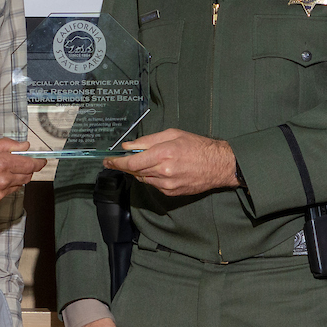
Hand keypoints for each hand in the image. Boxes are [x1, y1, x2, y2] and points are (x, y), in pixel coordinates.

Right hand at [0, 138, 44, 206]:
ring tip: (5, 171)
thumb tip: (24, 146)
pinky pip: (8, 192)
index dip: (38, 163)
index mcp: (1, 163)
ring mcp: (0, 192)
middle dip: (28, 169)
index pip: (29, 165)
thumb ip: (7, 145)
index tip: (42, 160)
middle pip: (27, 176)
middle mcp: (3, 180)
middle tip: (23, 163)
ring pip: (19, 185)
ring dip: (18, 177)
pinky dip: (7, 186)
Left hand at [102, 129, 237, 197]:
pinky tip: (160, 169)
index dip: (117, 162)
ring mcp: (167, 184)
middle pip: (135, 171)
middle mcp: (163, 171)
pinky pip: (154, 185)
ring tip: (150, 161)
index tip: (107, 161)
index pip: (132, 161)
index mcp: (163, 153)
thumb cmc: (197, 146)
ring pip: (143, 178)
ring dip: (140, 170)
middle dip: (126, 165)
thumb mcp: (172, 134)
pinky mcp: (171, 192)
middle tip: (119, 160)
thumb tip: (128, 146)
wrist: (218, 165)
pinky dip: (151, 177)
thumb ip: (148, 141)